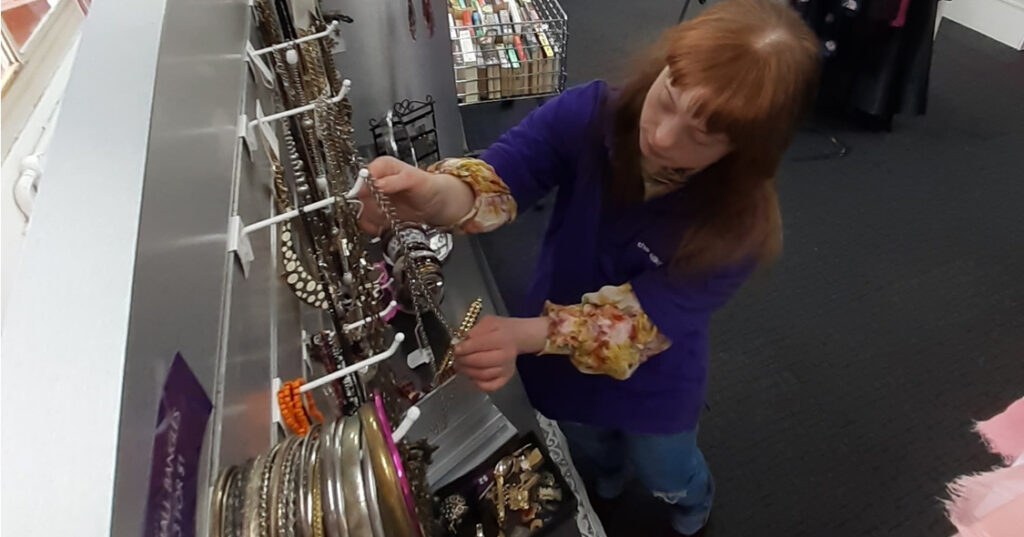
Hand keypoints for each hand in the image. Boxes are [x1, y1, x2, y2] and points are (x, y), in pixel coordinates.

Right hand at [358, 156, 473, 234]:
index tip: (375, 196)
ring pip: (361, 211)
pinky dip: (374, 226)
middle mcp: (374, 182)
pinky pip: (366, 222)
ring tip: (391, 215)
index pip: (362, 176)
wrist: (437, 203)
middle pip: (359, 196)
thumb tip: (377, 184)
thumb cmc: (428, 187)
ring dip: (374, 217)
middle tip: (387, 208)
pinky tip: (387, 224)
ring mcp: (373, 199)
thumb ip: (395, 180)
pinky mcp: (375, 214)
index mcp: (381, 167)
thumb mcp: (414, 179)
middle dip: (372, 205)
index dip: (365, 188)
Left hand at [454, 315, 548, 391]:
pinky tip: (472, 376)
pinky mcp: (506, 378)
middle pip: (480, 362)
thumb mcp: (489, 322)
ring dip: (468, 372)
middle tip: (456, 358)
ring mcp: (506, 369)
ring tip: (460, 366)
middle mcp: (505, 355)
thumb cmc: (500, 329)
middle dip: (463, 361)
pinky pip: (491, 386)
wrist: (517, 337)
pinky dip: (479, 384)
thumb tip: (465, 340)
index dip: (465, 348)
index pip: (480, 345)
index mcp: (501, 338)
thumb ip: (476, 329)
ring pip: (483, 375)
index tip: (455, 349)